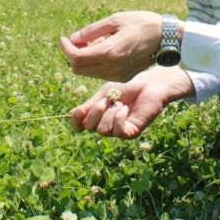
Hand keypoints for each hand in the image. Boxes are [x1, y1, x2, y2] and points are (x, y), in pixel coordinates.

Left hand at [59, 11, 161, 80]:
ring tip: (92, 42)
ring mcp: (118, 75)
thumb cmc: (142, 23)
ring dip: (83, 59)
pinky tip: (103, 49)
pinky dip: (94, 63)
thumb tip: (73, 38)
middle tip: (77, 39)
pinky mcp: (123, 77)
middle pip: (79, 69)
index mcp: (110, 52)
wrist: (166, 37)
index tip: (63, 38)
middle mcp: (113, 67)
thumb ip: (92, 31)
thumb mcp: (116, 19)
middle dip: (72, 54)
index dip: (66, 48)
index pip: (77, 58)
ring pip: (88, 73)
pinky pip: (100, 74)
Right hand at [68, 66, 192, 137]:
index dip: (76, 121)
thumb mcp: (104, 94)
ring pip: (103, 130)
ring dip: (109, 113)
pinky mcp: (130, 133)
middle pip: (90, 127)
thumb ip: (90, 104)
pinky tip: (125, 109)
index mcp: (97, 116)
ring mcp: (118, 131)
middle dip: (96, 112)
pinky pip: (118, 131)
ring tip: (119, 104)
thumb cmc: (125, 89)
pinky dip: (119, 117)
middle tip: (106, 100)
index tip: (79, 111)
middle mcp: (106, 126)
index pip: (80, 126)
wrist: (147, 86)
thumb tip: (72, 113)